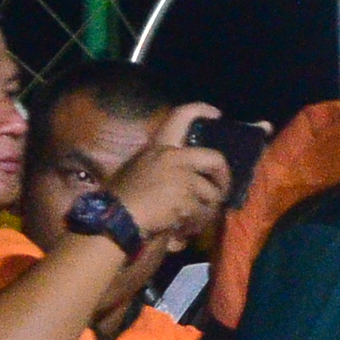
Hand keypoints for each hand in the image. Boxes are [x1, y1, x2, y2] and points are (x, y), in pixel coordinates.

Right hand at [112, 102, 233, 241]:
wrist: (115, 219)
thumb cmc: (120, 198)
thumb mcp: (138, 171)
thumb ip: (161, 169)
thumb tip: (186, 179)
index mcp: (158, 147)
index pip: (181, 115)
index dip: (201, 110)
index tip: (216, 114)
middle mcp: (173, 157)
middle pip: (215, 159)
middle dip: (224, 178)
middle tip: (220, 192)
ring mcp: (182, 177)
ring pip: (212, 193)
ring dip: (206, 210)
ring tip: (195, 220)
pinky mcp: (186, 199)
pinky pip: (203, 213)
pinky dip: (196, 224)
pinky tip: (184, 229)